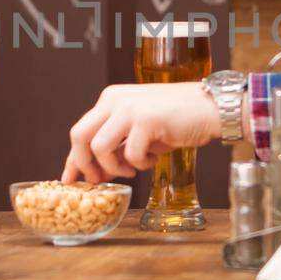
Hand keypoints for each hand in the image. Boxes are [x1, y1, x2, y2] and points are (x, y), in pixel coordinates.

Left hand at [62, 82, 219, 182]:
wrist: (211, 108)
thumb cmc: (179, 119)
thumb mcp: (140, 131)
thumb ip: (118, 146)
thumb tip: (98, 172)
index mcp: (110, 99)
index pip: (81, 131)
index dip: (73, 158)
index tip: (69, 179)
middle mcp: (114, 100)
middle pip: (79, 136)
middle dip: (84, 164)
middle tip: (99, 180)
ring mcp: (129, 108)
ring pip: (99, 147)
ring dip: (114, 167)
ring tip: (133, 169)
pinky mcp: (146, 119)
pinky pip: (130, 154)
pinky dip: (141, 164)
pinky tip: (153, 159)